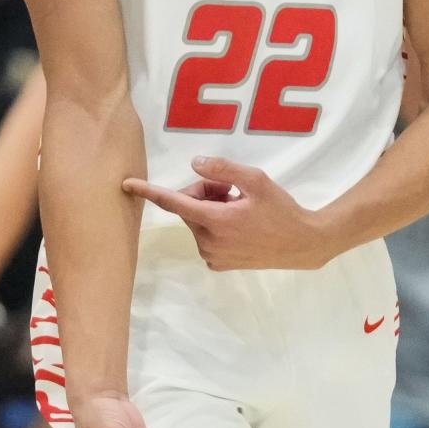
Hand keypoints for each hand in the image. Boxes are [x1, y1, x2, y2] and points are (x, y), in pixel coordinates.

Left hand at [124, 156, 329, 270]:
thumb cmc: (281, 209)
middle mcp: (207, 241)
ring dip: (210, 208)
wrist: (302, 244)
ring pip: (197, 220)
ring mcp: (212, 256)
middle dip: (204, 192)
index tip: (126, 185)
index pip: (174, 203)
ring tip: (239, 206)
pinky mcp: (218, 264)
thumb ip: (224, 170)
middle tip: (232, 188)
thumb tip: (195, 163)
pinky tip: (239, 223)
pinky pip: (204, 236)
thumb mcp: (257, 181)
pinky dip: (215, 224)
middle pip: (189, 206)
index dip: (149, 191)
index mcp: (215, 220)